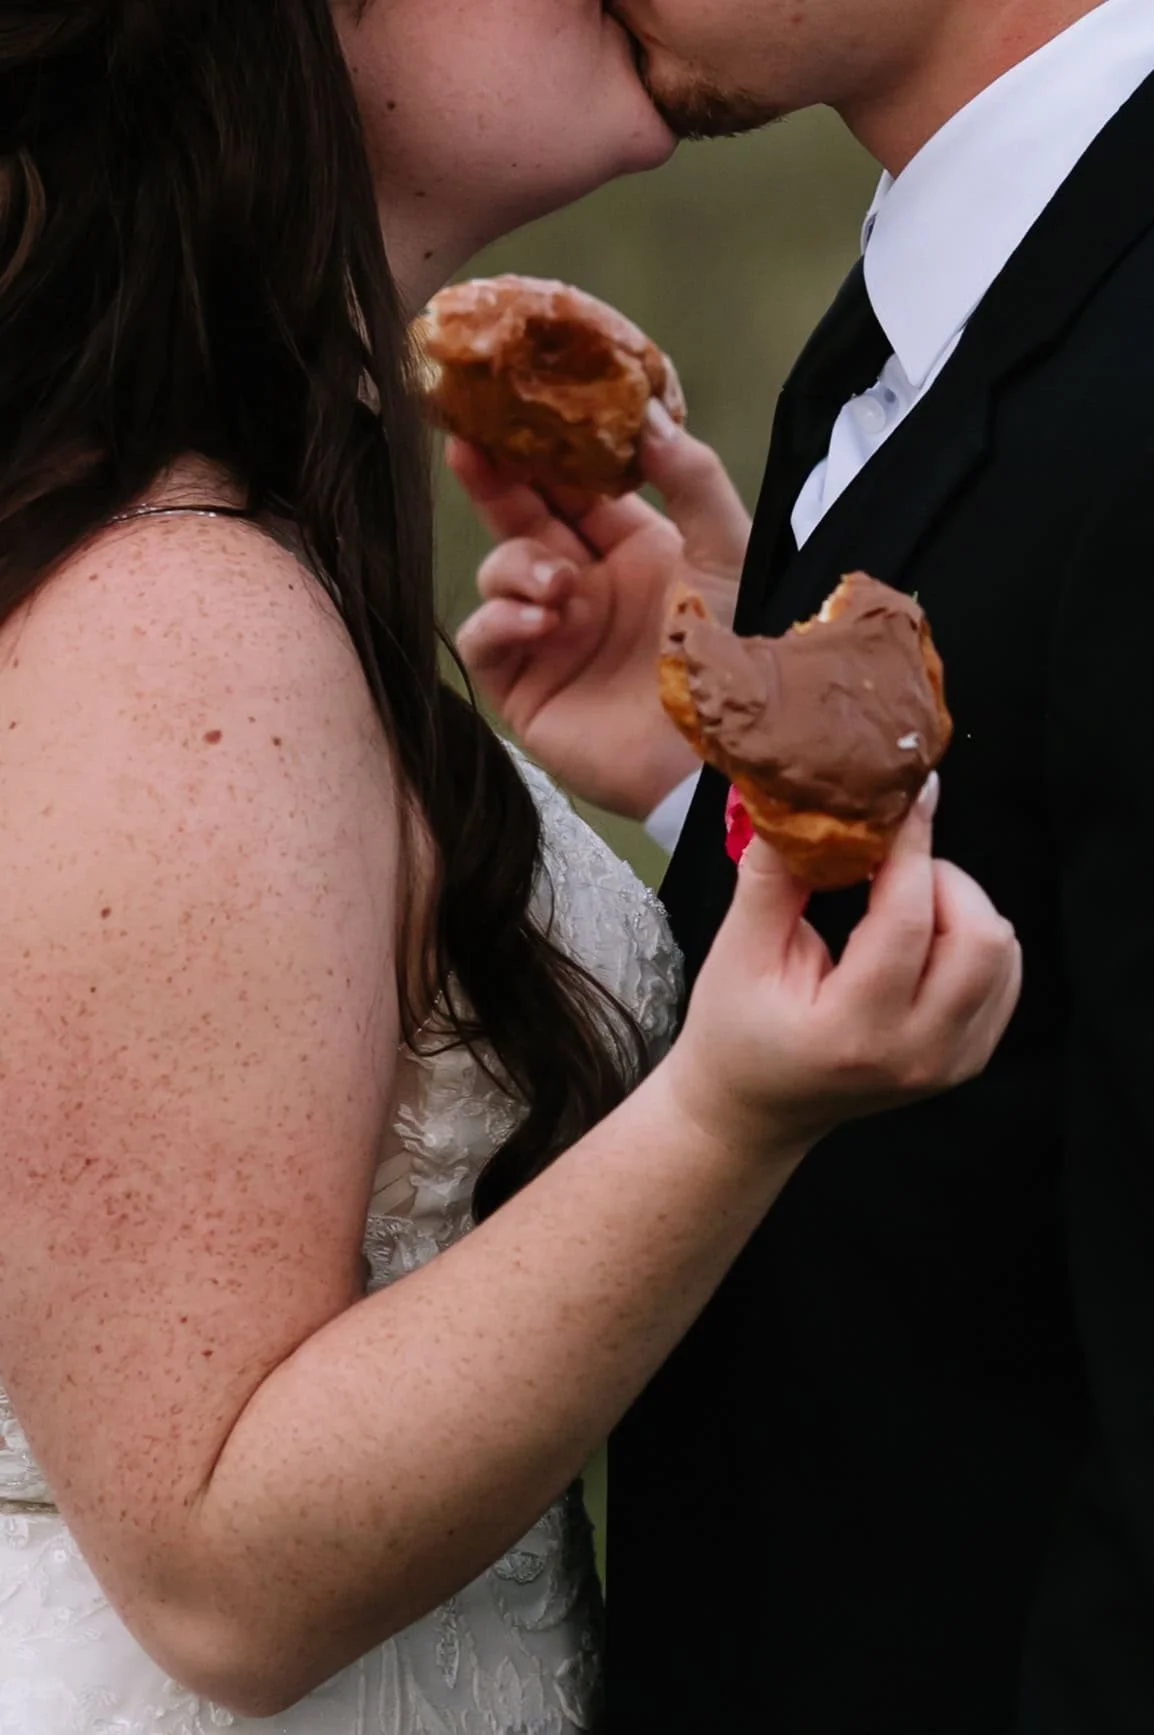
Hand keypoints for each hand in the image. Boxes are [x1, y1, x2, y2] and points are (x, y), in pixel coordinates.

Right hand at [452, 405, 750, 818]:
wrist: (718, 754)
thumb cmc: (730, 653)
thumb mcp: (727, 551)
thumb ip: (692, 478)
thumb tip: (648, 412)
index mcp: (630, 550)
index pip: (570, 487)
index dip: (541, 450)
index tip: (515, 409)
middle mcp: (583, 586)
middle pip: (521, 519)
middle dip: (494, 483)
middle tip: (469, 447)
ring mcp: (548, 635)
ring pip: (499, 573)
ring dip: (519, 566)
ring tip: (561, 589)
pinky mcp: (523, 686)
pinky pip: (484, 637)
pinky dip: (501, 621)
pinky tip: (541, 623)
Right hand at [663, 777, 1022, 1155]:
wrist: (754, 1110)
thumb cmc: (734, 1029)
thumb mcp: (736, 953)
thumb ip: (772, 877)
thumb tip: (800, 799)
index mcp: (853, 1031)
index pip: (909, 920)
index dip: (909, 846)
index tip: (900, 797)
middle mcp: (916, 1054)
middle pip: (980, 936)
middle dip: (941, 878)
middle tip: (890, 868)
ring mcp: (950, 1062)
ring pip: (1001, 952)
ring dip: (960, 905)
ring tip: (901, 901)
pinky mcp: (967, 1060)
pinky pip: (1002, 976)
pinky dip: (972, 938)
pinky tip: (922, 935)